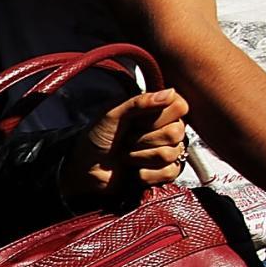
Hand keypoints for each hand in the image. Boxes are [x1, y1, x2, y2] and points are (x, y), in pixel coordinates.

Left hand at [66, 87, 190, 198]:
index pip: (180, 106)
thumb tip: (170, 92)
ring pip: (171, 153)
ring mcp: (167, 150)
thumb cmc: (95, 139)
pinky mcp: (164, 172)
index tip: (136, 122)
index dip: (158, 117)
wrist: (85, 170)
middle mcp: (165, 128)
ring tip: (125, 155)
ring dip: (140, 157)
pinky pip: (170, 172)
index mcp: (155, 109)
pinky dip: (146, 174)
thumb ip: (139, 102)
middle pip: (176, 132)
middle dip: (143, 140)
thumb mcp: (111, 115)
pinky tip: (133, 171)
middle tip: (125, 140)